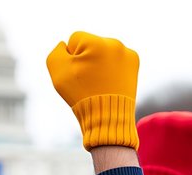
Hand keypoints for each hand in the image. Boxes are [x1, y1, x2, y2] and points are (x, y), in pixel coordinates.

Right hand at [47, 32, 139, 149]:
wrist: (107, 117)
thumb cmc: (80, 94)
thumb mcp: (58, 72)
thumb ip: (56, 52)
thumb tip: (64, 45)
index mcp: (95, 42)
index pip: (74, 39)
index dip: (70, 59)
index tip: (77, 75)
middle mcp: (114, 42)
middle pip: (90, 45)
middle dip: (86, 60)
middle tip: (88, 81)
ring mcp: (126, 52)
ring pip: (103, 52)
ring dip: (99, 63)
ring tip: (98, 83)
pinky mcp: (134, 63)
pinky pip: (116, 59)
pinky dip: (111, 69)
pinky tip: (109, 82)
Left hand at [137, 112, 191, 174]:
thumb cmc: (185, 168)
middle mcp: (175, 117)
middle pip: (184, 118)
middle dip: (184, 130)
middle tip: (179, 147)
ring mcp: (158, 119)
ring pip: (169, 119)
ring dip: (170, 129)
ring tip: (168, 147)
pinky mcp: (144, 123)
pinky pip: (155, 123)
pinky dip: (157, 132)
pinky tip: (158, 144)